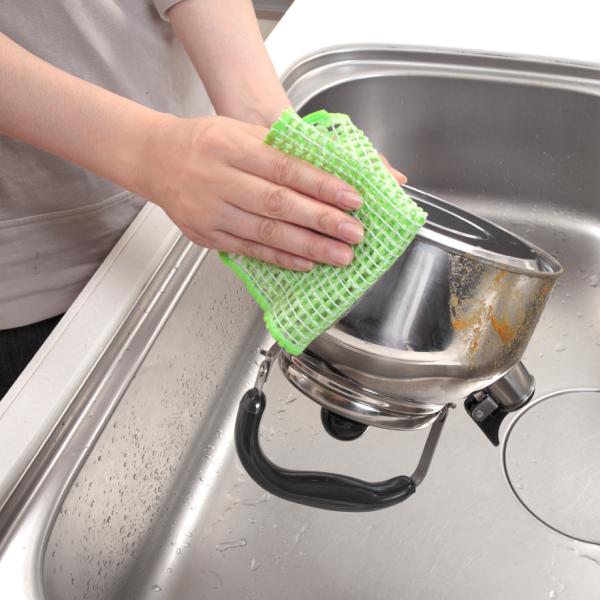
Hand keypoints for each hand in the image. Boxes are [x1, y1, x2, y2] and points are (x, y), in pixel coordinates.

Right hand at [143, 114, 405, 270]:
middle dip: (322, 222)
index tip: (353, 199)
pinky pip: (249, 250)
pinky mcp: (206, 235)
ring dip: (308, 247)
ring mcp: (211, 211)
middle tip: (355, 233)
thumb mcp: (240, 131)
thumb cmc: (204, 142)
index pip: (286, 168)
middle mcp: (219, 179)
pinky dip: (280, 258)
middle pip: (278, 204)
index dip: (322, 186)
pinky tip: (305, 263)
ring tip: (339, 255)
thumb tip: (329, 170)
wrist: (155, 159)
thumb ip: (281, 150)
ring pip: (266, 232)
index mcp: (232, 146)